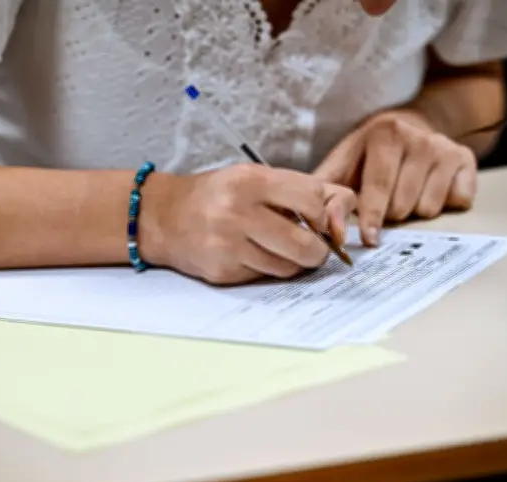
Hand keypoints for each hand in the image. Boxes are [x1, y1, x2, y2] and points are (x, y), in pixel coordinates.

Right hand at [149, 164, 355, 284]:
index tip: (316, 219)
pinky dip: (267, 270)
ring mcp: (229, 244)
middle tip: (311, 247)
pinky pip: (264, 277)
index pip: (313, 200)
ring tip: (278, 249)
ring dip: (293, 263)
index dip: (323, 214)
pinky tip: (252, 256)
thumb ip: (304, 191)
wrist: (165, 216)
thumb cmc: (221, 195)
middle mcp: (239, 211)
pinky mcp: (222, 270)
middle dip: (318, 250)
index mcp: (252, 181)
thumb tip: (341, 220)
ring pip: (288, 267)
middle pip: (306, 244)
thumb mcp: (258, 178)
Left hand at [314, 110, 476, 246]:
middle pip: (403, 204)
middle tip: (385, 205)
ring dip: (414, 211)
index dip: (371, 216)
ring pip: (429, 209)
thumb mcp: (345, 160)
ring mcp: (446, 149)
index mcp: (386, 133)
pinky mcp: (467, 161)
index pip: (378, 186)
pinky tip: (431, 190)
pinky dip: (444, 204)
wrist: (411, 125)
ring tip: (406, 195)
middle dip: (390, 214)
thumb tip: (304, 215)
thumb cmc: (371, 154)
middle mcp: (419, 137)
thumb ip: (325, 186)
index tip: (369, 239)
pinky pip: (458, 202)